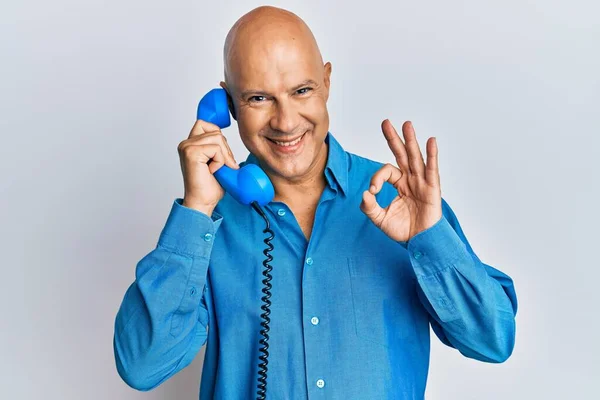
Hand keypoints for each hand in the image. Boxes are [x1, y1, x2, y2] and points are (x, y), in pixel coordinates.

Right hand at [177, 119, 238, 214]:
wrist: (203, 202)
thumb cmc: (210, 186)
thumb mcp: (217, 161)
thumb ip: (218, 147)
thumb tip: (227, 136)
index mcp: (190, 144)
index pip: (206, 124)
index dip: (218, 136)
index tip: (221, 156)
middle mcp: (186, 143)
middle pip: (216, 131)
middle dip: (225, 149)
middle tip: (222, 166)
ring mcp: (187, 147)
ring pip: (218, 138)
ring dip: (223, 156)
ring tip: (217, 169)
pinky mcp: (191, 153)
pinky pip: (216, 148)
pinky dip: (220, 161)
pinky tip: (212, 171)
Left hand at [360, 120, 441, 241]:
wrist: (420, 242)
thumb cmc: (403, 231)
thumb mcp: (380, 219)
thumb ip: (370, 207)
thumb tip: (364, 194)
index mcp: (399, 184)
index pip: (386, 171)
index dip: (376, 178)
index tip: (372, 191)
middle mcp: (410, 179)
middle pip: (401, 154)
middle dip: (394, 139)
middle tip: (386, 123)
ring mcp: (422, 182)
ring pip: (415, 157)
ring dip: (411, 140)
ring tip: (407, 124)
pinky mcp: (432, 189)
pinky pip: (432, 169)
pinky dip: (432, 155)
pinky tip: (431, 141)